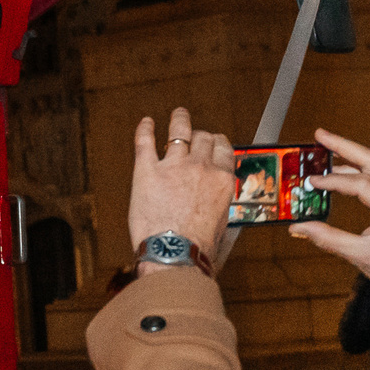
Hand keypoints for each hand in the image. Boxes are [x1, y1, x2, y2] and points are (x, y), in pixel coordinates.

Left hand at [126, 108, 234, 274]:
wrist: (174, 254)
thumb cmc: (196, 248)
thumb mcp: (221, 225)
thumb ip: (217, 206)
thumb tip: (213, 206)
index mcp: (221, 181)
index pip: (224, 150)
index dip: (218, 142)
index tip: (214, 141)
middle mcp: (201, 168)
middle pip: (203, 139)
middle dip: (200, 134)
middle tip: (195, 134)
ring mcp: (173, 166)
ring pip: (179, 132)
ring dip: (179, 120)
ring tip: (178, 114)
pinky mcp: (147, 171)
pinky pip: (146, 142)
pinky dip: (145, 129)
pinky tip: (146, 123)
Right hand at [291, 129, 369, 330]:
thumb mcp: (361, 256)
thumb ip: (328, 239)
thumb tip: (300, 228)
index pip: (362, 185)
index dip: (334, 181)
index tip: (312, 182)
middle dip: (344, 145)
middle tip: (320, 135)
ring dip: (353, 155)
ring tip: (328, 150)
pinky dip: (365, 168)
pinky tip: (348, 170)